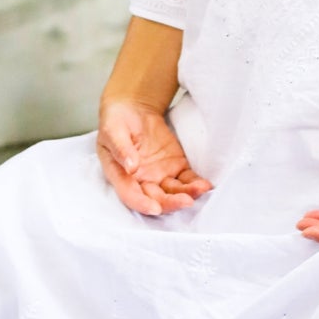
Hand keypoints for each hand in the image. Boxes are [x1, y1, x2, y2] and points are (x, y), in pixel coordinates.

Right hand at [97, 97, 211, 217]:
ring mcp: (159, 175)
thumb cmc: (116, 122)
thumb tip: (131, 167)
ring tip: (200, 189)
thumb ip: (121, 149)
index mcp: (121, 175)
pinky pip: (186, 179)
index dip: (142, 203)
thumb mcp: (113, 131)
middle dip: (171, 203)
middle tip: (186, 201)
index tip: (155, 208)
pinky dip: (195, 183)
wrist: (133, 110)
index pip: (130, 194)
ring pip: (174, 191)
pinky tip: (205, 185)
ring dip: (187, 194)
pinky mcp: (175, 167)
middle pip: (156, 198)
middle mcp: (141, 180)